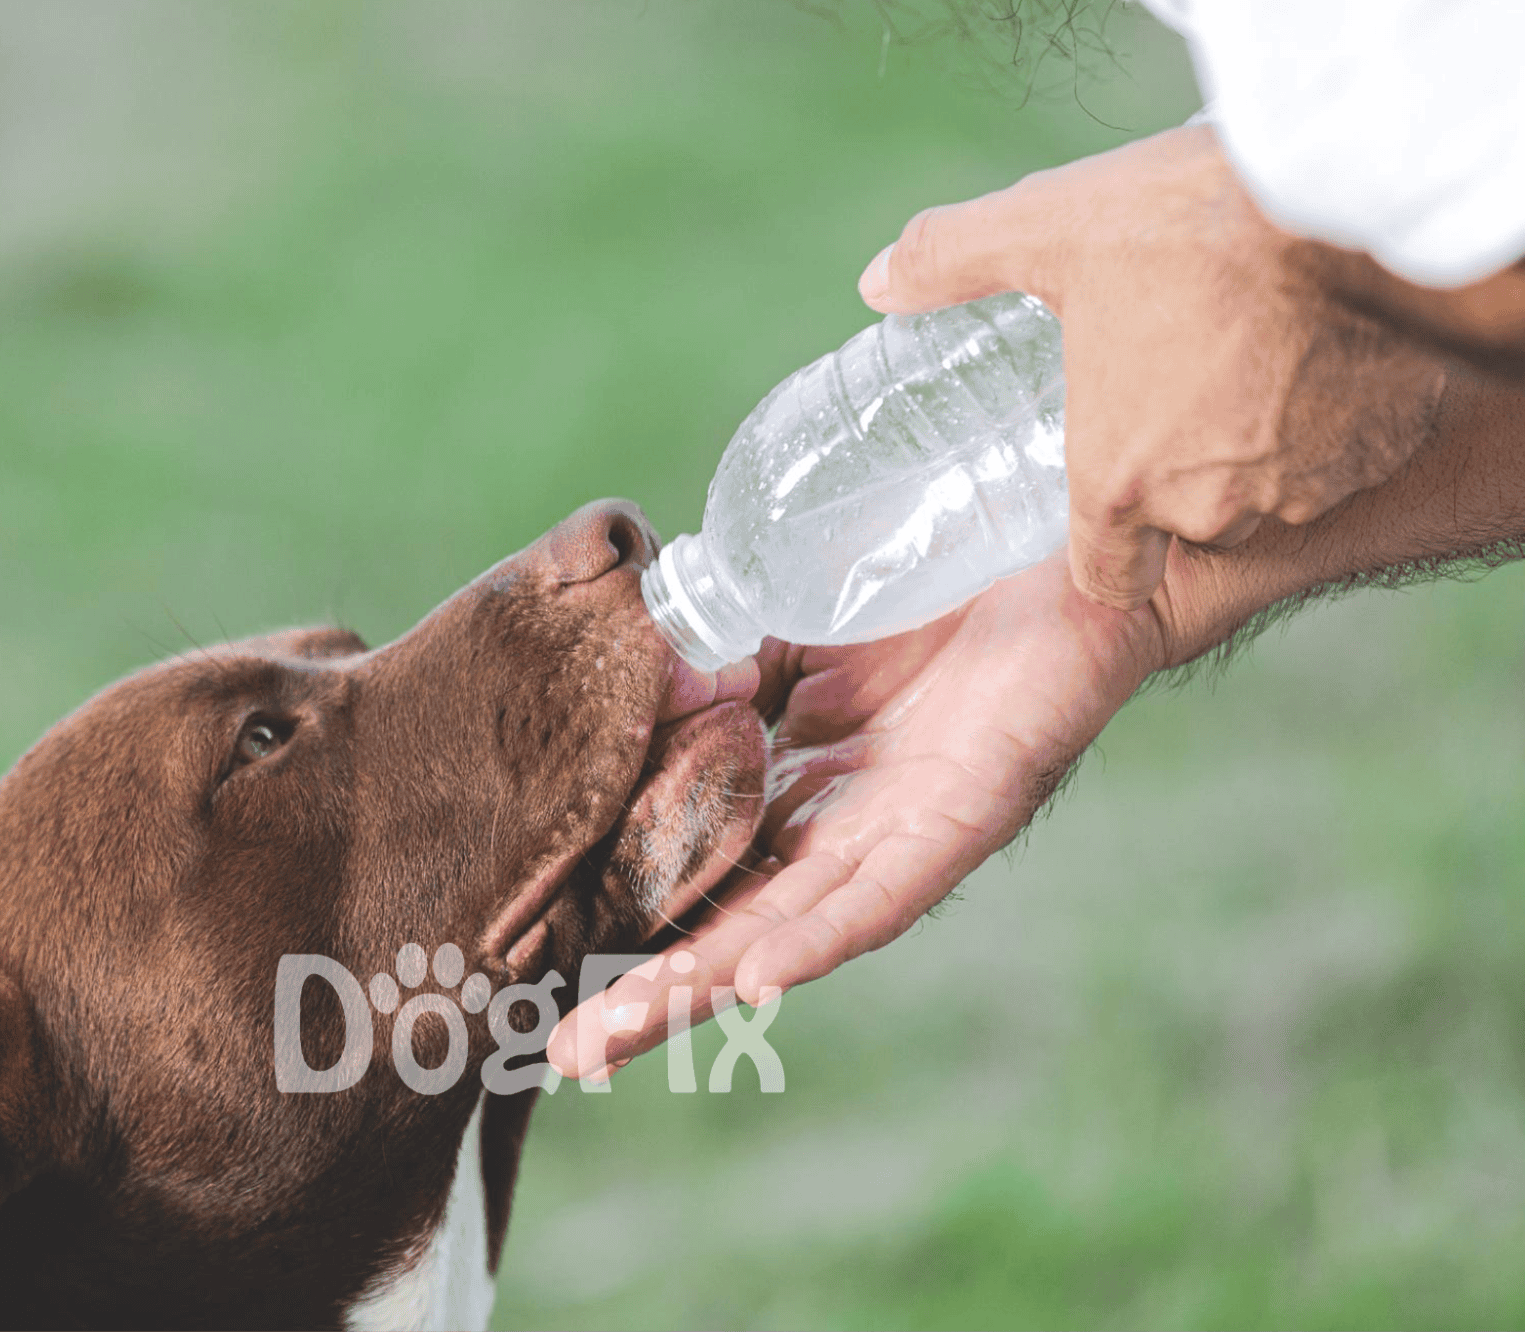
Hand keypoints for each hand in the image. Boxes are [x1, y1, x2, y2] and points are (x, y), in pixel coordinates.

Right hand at [547, 554, 1164, 1078]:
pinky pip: (880, 894)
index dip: (624, 911)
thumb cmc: (933, 579)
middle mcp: (838, 827)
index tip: (541, 963)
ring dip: (703, 986)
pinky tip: (757, 979)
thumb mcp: (797, 614)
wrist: (1064, 541)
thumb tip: (641, 684)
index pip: (693, 865)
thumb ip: (724, 653)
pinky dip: (817, 936)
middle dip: (648, 989)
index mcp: (793, 783)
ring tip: (621, 1035)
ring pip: (787, 930)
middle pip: (728, 923)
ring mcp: (896, 832)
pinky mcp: (961, 817)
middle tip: (565, 1053)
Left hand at [859, 124, 1446, 610]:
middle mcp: (1212, 507)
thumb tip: (877, 282)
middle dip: (1178, 466)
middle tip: (1171, 385)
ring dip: (1252, 440)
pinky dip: (1326, 416)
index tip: (1106, 480)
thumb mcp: (1051, 229)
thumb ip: (953, 261)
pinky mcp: (1379, 448)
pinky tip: (1310, 350)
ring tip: (1238, 356)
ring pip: (1266, 487)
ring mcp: (1304, 484)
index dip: (1102, 534)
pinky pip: (1344, 452)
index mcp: (1119, 482)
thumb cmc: (1193, 229)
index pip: (1106, 571)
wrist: (1359, 205)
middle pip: (1187, 521)